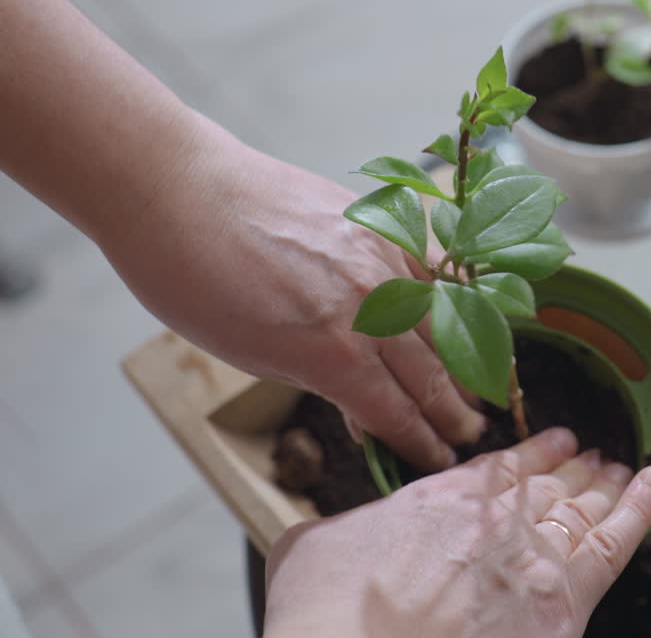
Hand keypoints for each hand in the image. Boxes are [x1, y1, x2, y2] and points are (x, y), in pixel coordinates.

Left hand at [101, 127, 483, 470]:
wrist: (177, 191)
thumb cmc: (192, 281)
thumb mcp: (253, 356)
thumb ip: (320, 378)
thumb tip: (360, 404)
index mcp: (334, 356)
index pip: (397, 414)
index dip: (423, 443)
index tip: (440, 459)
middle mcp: (373, 310)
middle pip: (433, 375)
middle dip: (454, 413)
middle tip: (470, 433)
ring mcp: (384, 261)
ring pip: (444, 323)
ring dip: (462, 361)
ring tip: (473, 386)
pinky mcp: (383, 224)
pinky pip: (434, 270)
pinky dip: (451, 299)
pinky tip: (459, 315)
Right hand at [261, 428, 650, 637]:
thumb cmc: (325, 615)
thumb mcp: (310, 548)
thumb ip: (338, 530)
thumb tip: (333, 537)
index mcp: (440, 499)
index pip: (500, 468)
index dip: (531, 453)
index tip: (552, 440)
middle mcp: (495, 520)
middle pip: (548, 486)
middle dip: (573, 468)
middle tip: (593, 453)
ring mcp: (533, 560)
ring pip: (584, 509)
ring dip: (606, 484)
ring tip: (624, 466)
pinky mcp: (561, 609)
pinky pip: (615, 546)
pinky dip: (640, 508)